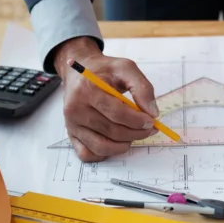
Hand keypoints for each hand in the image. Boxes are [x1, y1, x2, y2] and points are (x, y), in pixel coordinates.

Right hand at [53, 37, 158, 161]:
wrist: (78, 72)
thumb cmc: (103, 70)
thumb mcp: (126, 68)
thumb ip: (142, 88)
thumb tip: (152, 112)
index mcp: (87, 89)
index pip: (117, 113)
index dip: (137, 120)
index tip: (151, 121)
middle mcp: (75, 109)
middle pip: (111, 131)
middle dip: (136, 133)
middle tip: (149, 129)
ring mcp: (71, 124)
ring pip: (101, 146)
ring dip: (123, 145)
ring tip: (133, 135)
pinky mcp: (71, 135)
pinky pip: (88, 154)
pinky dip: (105, 153)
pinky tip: (116, 142)